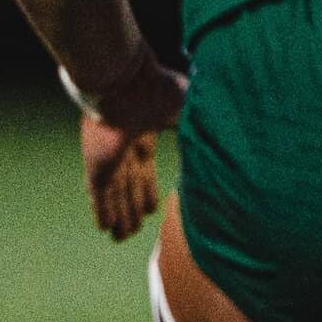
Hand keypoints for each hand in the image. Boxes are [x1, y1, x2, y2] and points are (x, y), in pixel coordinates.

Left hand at [76, 49, 186, 241]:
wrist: (125, 83)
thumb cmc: (156, 90)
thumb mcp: (185, 110)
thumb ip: (199, 130)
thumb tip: (225, 144)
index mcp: (142, 130)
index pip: (144, 167)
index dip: (147, 189)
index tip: (150, 209)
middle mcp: (123, 146)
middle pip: (129, 185)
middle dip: (131, 208)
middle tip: (133, 231)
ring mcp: (107, 156)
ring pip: (114, 194)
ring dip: (119, 215)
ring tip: (120, 238)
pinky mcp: (96, 164)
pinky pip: (99, 194)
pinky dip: (102, 211)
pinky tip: (105, 228)